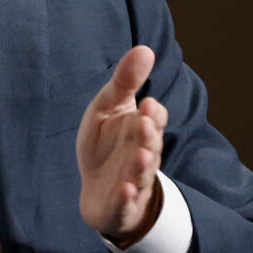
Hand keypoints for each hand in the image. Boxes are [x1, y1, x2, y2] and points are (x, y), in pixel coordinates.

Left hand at [76, 45, 167, 246]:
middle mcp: (142, 155)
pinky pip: (126, 202)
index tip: (148, 104)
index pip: (155, 120)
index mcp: (141, 129)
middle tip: (145, 124)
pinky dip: (126, 197)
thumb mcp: (108, 107)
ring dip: (141, 165)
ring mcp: (134, 181)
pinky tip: (125, 190)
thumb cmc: (106, 143)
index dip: (153, 114)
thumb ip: (125, 81)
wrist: (97, 190)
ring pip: (142, 174)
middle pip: (151, 146)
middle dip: (149, 136)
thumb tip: (145, 48)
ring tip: (139, 156)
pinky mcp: (122, 204)